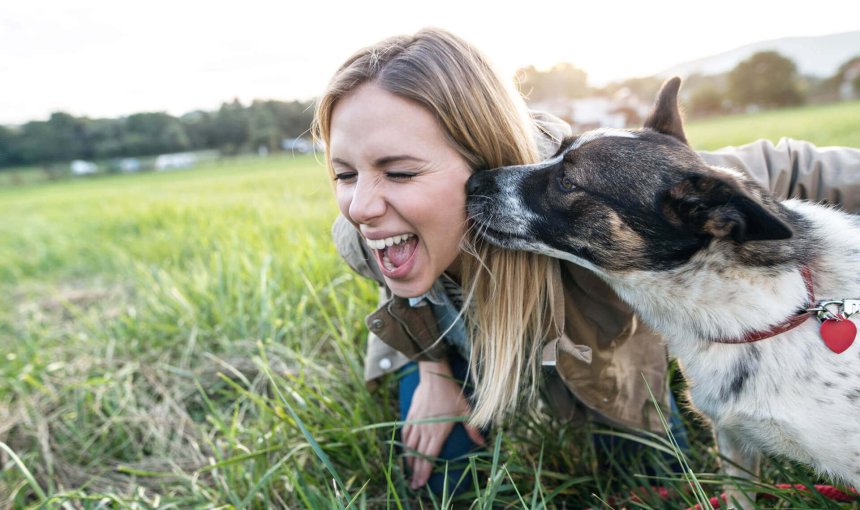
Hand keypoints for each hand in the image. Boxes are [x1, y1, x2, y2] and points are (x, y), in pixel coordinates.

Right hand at [402, 360, 485, 489]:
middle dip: (415, 472)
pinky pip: (405, 433)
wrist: (434, 376)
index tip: (420, 483)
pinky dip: (404, 443)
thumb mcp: (466, 410)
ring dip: (408, 460)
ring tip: (408, 471)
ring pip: (409, 446)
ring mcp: (416, 423)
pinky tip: (405, 449)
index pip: (429, 457)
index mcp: (438, 432)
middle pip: (417, 455)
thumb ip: (473, 428)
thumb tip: (483, 442)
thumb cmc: (452, 393)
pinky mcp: (411, 415)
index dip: (424, 472)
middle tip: (413, 484)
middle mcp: (425, 430)